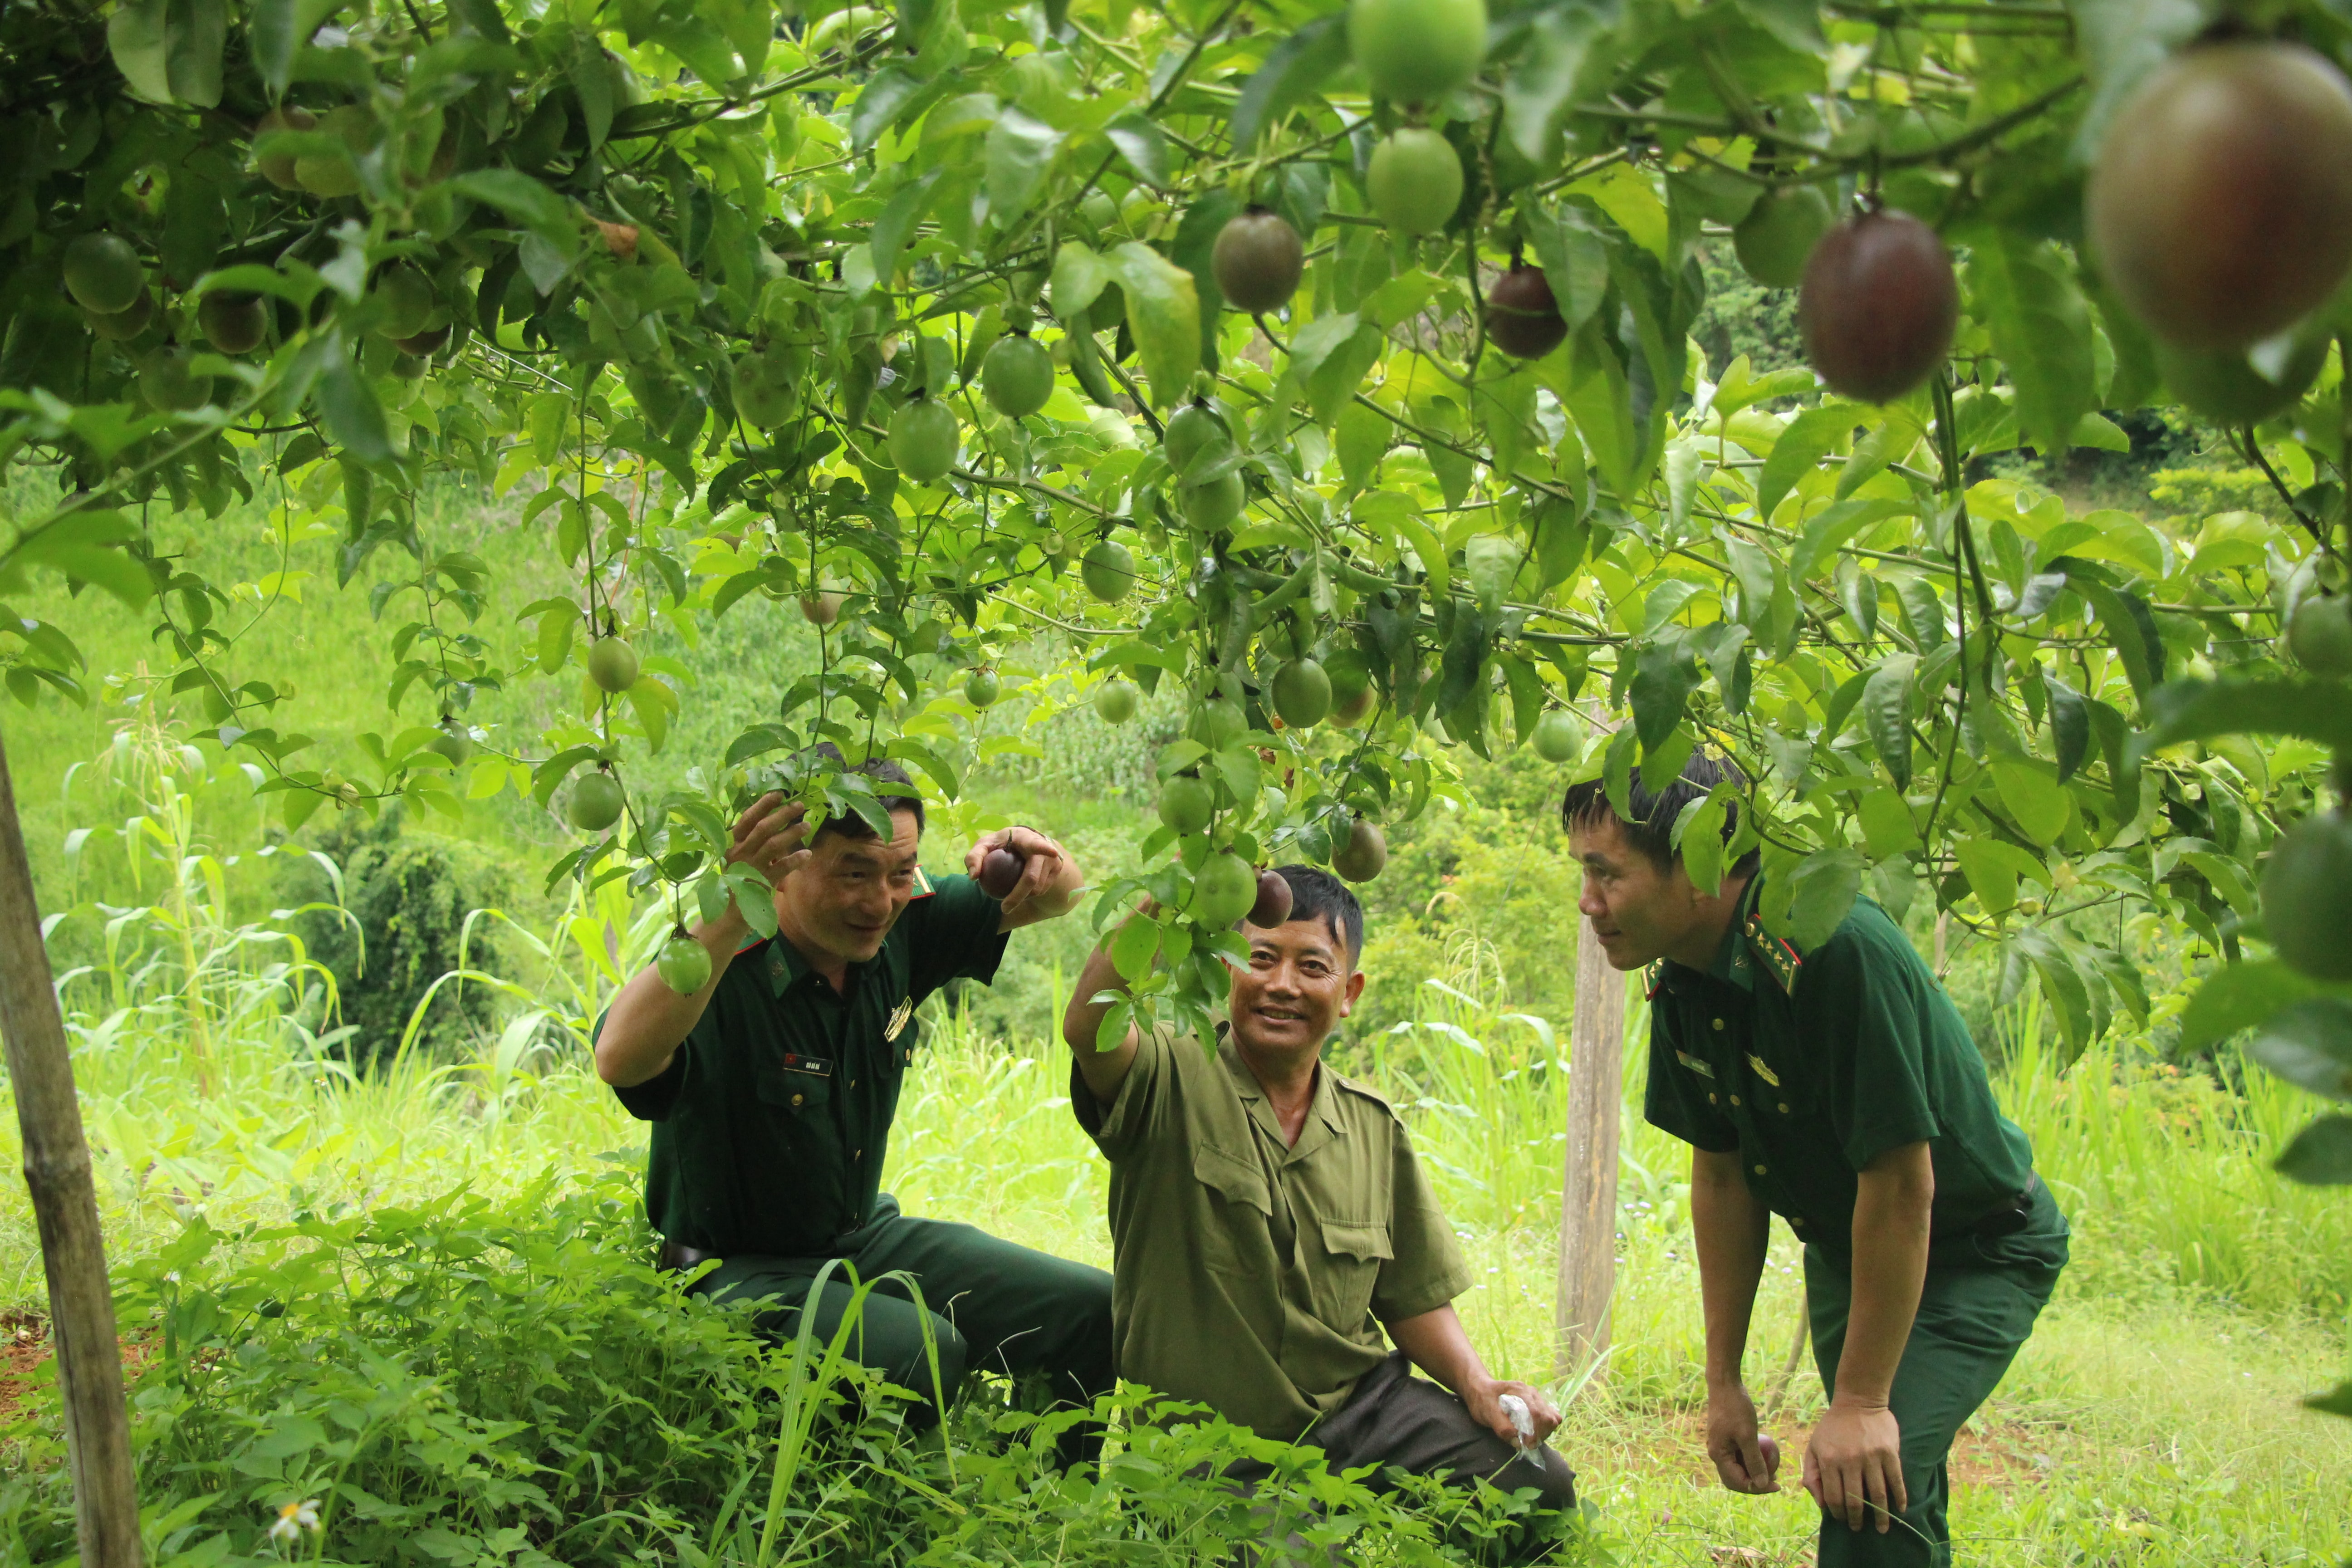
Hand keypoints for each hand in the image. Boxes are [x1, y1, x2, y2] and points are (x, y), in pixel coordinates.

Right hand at [724, 794, 812, 886]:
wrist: (731, 909)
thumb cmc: (741, 876)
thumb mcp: (742, 855)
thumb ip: (754, 839)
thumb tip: (776, 816)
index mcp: (734, 844)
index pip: (747, 820)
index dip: (762, 806)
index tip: (778, 794)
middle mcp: (741, 853)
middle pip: (763, 829)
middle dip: (782, 815)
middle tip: (800, 805)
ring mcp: (751, 867)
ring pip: (773, 845)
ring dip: (792, 833)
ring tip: (807, 825)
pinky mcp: (762, 883)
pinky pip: (781, 868)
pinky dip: (794, 860)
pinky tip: (807, 854)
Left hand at [968, 824, 1068, 915]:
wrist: (1027, 842)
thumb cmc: (1001, 844)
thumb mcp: (984, 845)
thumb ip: (974, 857)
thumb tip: (973, 877)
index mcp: (1026, 838)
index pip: (1036, 844)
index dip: (1044, 848)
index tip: (1052, 853)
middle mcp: (1044, 849)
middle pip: (1032, 878)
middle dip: (1017, 896)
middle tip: (1004, 909)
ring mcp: (1054, 860)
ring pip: (1037, 888)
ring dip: (1023, 897)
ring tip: (1011, 896)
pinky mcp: (1057, 870)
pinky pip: (1042, 890)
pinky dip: (1030, 895)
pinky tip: (1022, 892)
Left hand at [1464, 1377, 1560, 1448]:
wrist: (1480, 1390)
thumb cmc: (1482, 1399)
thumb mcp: (1487, 1413)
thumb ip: (1502, 1427)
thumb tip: (1518, 1442)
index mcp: (1520, 1391)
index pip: (1537, 1413)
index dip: (1534, 1432)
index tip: (1526, 1444)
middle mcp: (1532, 1393)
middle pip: (1548, 1417)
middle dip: (1540, 1434)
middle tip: (1527, 1444)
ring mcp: (1536, 1399)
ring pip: (1552, 1418)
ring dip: (1544, 1433)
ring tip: (1530, 1440)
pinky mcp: (1537, 1406)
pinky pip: (1551, 1418)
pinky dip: (1545, 1429)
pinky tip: (1533, 1434)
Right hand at [1705, 1382, 1779, 1493]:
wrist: (1725, 1385)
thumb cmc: (1736, 1408)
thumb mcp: (1748, 1436)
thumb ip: (1754, 1461)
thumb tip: (1762, 1484)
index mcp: (1718, 1455)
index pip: (1738, 1482)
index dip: (1758, 1488)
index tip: (1778, 1485)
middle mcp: (1716, 1454)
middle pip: (1735, 1479)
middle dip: (1755, 1484)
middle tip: (1775, 1481)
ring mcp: (1720, 1446)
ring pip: (1737, 1469)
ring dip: (1753, 1473)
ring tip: (1773, 1470)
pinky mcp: (1725, 1438)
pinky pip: (1738, 1456)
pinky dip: (1750, 1460)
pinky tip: (1765, 1455)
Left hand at [1804, 1400, 1904, 1531]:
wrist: (1858, 1400)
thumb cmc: (1833, 1428)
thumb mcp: (1814, 1446)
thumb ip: (1812, 1475)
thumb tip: (1821, 1504)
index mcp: (1828, 1460)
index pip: (1833, 1498)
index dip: (1837, 1514)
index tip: (1842, 1520)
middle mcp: (1849, 1460)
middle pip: (1855, 1500)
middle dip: (1857, 1520)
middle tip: (1859, 1528)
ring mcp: (1871, 1457)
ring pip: (1878, 1495)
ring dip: (1881, 1516)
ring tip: (1882, 1528)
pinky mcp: (1889, 1453)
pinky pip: (1896, 1481)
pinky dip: (1900, 1498)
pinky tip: (1900, 1509)